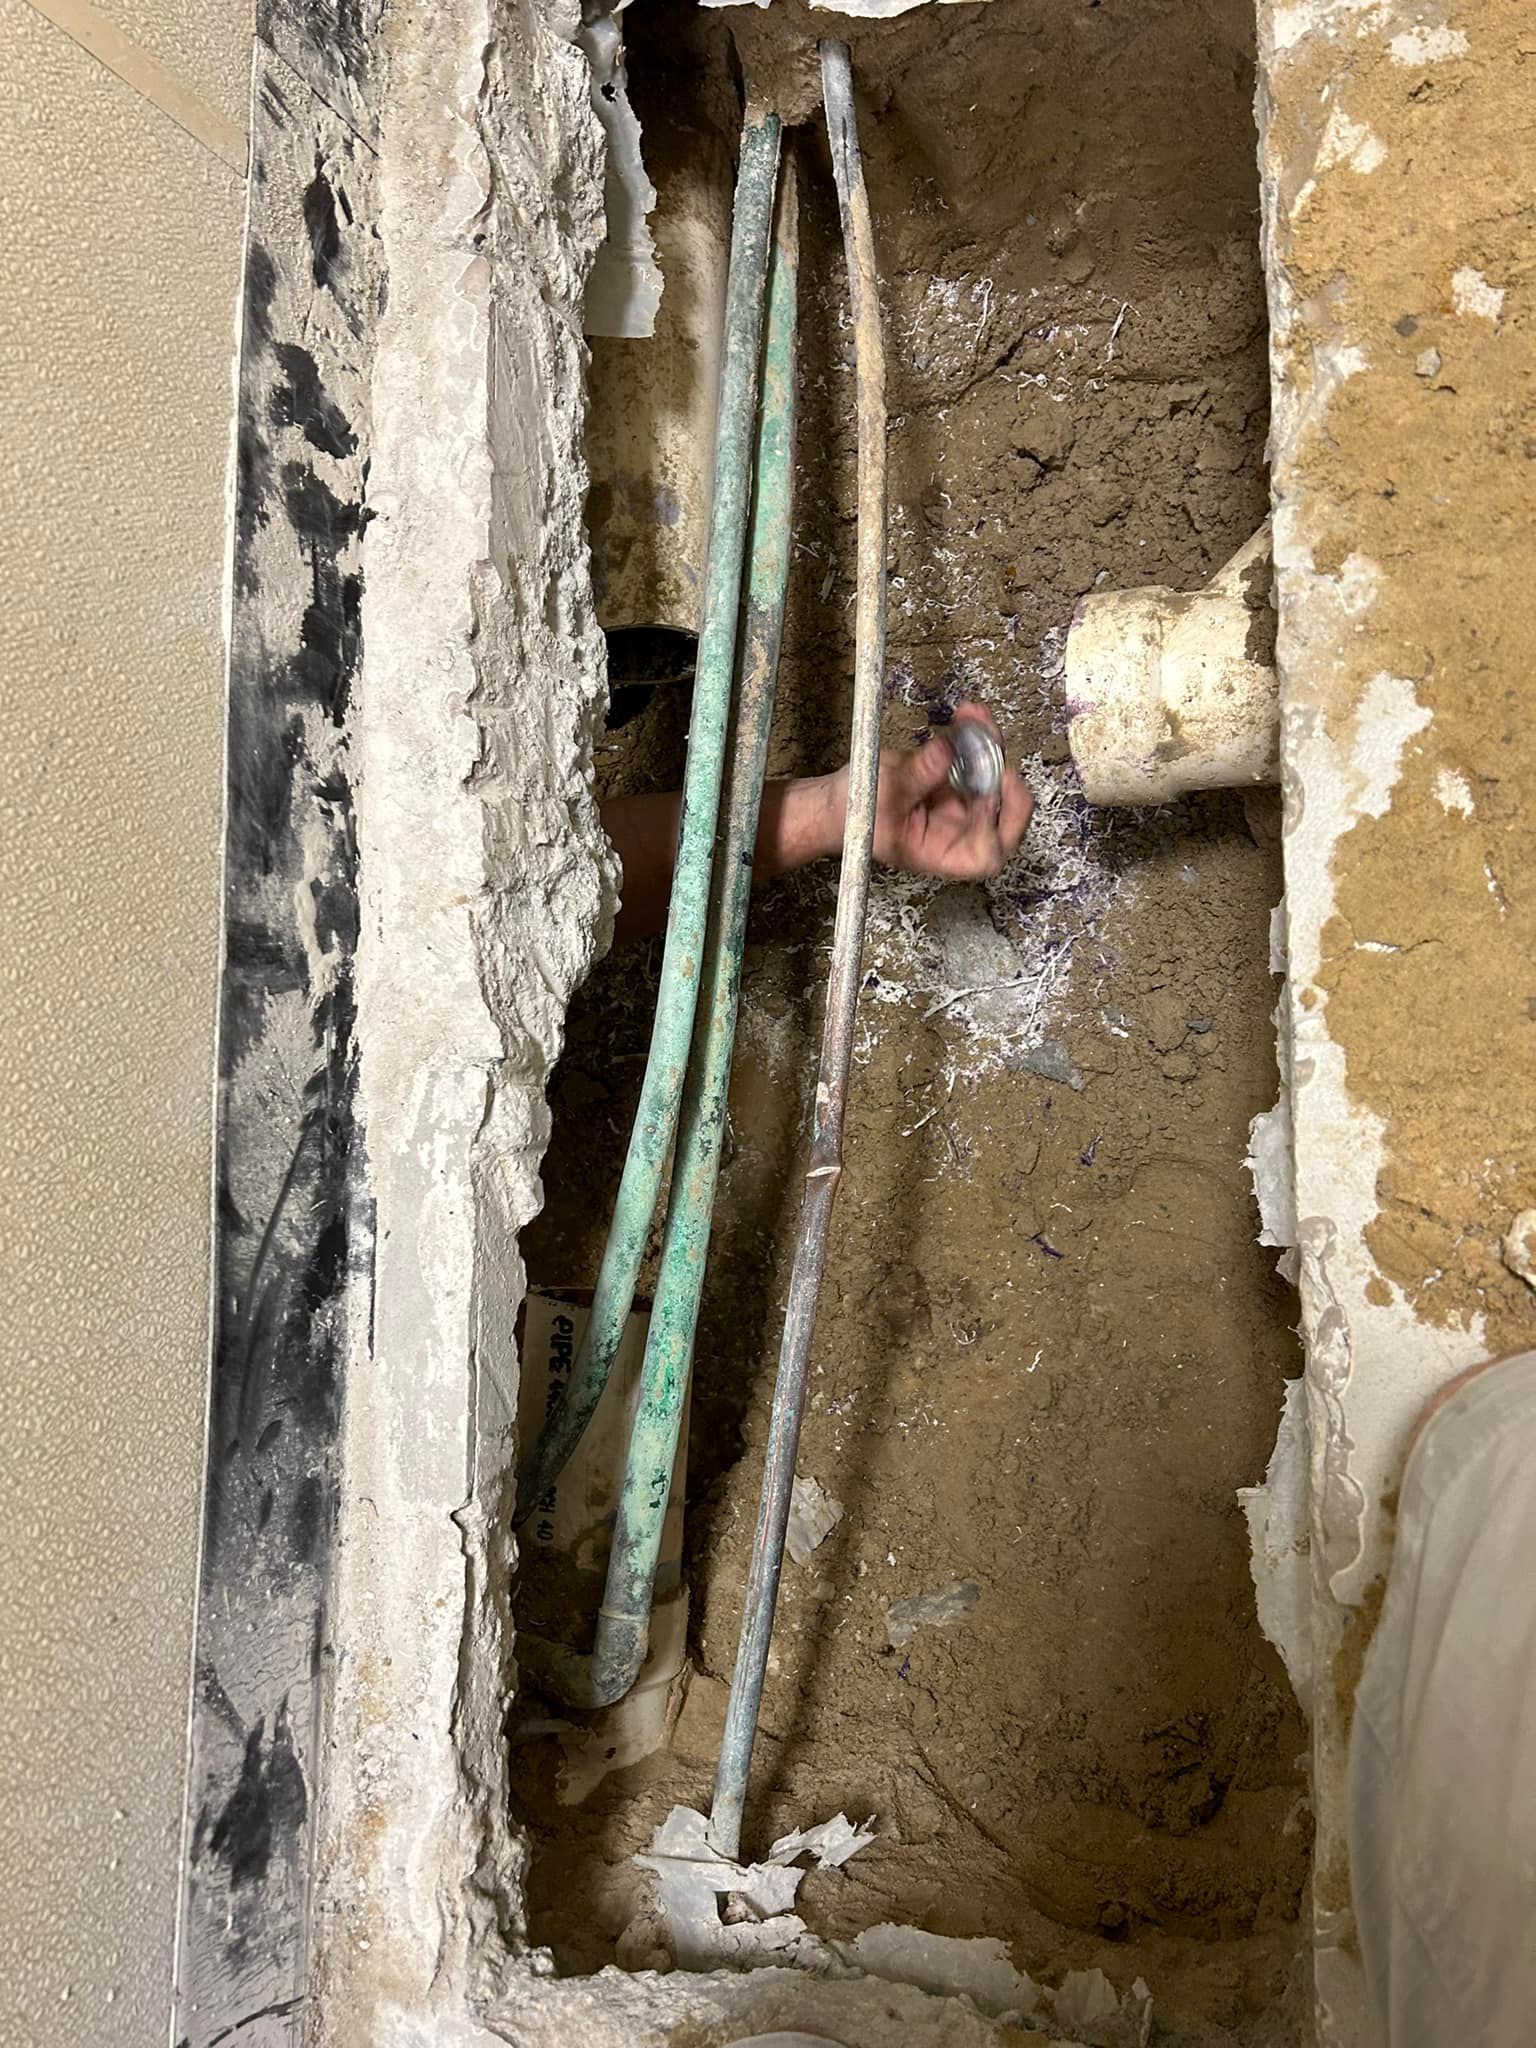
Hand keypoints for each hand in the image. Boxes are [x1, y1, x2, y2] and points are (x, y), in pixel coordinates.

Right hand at [870, 702, 1032, 880]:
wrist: (839, 802)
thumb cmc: (856, 816)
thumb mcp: (880, 797)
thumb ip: (916, 776)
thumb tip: (947, 751)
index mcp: (944, 854)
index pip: (985, 854)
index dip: (993, 829)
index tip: (983, 798)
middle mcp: (960, 832)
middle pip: (1005, 815)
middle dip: (1004, 779)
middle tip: (993, 750)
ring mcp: (962, 804)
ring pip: (996, 778)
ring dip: (991, 745)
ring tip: (975, 716)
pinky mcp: (957, 778)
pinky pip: (979, 757)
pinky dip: (977, 735)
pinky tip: (968, 715)